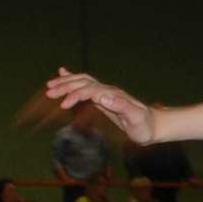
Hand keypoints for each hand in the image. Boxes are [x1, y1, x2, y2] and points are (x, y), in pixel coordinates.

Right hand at [40, 69, 158, 144]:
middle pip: (83, 83)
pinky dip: (73, 80)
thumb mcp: (135, 119)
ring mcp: (105, 94)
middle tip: (49, 92)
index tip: (63, 105)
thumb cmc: (144, 126)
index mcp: (112, 95)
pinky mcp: (103, 99)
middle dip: (66, 86)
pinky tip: (64, 75)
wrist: (153, 126)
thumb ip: (121, 107)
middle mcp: (107, 91)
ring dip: (66, 82)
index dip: (76, 95)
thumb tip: (102, 97)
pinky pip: (85, 86)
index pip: (89, 90)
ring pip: (83, 82)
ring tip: (51, 85)